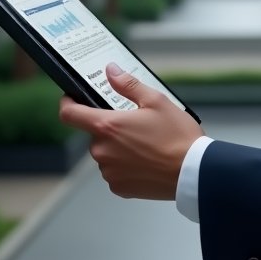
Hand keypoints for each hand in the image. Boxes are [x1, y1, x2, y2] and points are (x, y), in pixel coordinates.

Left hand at [58, 63, 202, 199]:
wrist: (193, 172)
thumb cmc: (178, 136)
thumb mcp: (156, 101)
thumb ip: (128, 85)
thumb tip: (111, 71)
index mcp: (108, 126)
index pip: (70, 114)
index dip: (67, 103)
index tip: (71, 99)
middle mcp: (102, 151)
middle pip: (95, 134)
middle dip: (111, 128)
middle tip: (136, 124)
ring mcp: (109, 172)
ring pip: (106, 153)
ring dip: (119, 148)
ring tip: (146, 145)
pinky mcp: (118, 187)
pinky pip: (115, 171)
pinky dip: (126, 166)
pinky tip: (146, 161)